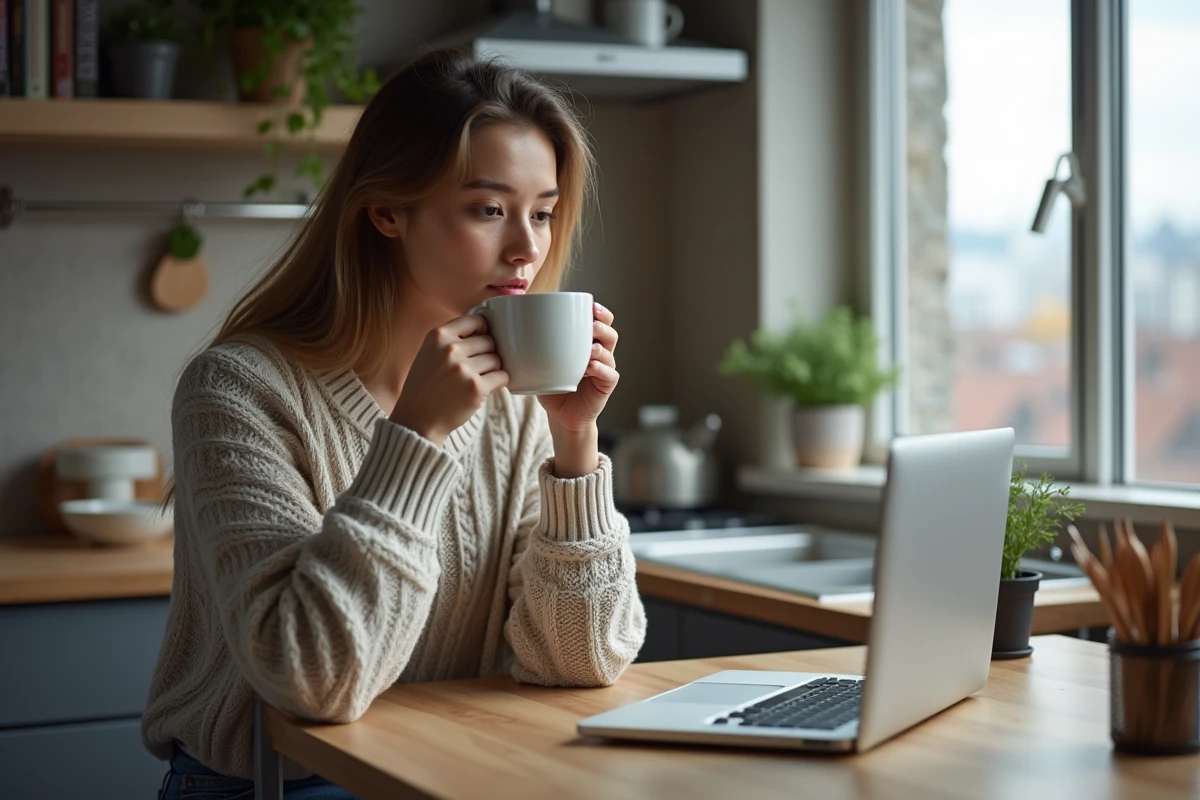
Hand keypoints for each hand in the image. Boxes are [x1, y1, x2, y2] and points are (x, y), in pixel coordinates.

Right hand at [389, 314, 507, 446]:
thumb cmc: (427, 385)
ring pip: (496, 359)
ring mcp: (464, 369)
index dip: (483, 329)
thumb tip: (486, 328)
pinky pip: (502, 376)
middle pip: (489, 341)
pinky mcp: (476, 388)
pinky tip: (486, 387)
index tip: (481, 339)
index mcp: (438, 336)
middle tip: (476, 367)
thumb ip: (452, 339)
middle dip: (487, 353)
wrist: (418, 419)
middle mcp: (450, 350)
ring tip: (477, 378)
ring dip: (492, 369)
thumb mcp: (430, 352)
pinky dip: (499, 382)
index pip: (476, 320)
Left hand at [539, 302, 618, 476]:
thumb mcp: (541, 362)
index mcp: (586, 343)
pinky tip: (589, 368)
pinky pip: (609, 374)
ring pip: (610, 352)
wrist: (561, 416)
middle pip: (609, 333)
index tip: (590, 305)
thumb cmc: (551, 385)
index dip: (599, 312)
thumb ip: (533, 346)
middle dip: (602, 325)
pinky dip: (600, 369)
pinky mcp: (605, 386)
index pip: (599, 322)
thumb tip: (506, 327)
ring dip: (600, 347)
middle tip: (591, 324)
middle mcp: (599, 354)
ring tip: (590, 348)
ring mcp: (604, 369)